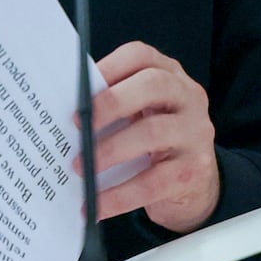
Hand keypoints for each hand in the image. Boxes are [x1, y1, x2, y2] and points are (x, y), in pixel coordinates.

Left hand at [80, 41, 219, 233]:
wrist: (195, 184)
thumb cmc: (155, 140)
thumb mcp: (140, 113)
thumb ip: (113, 104)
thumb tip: (65, 111)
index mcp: (169, 75)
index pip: (142, 57)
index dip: (110, 66)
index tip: (79, 86)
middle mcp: (188, 98)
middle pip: (153, 85)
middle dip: (112, 102)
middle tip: (78, 123)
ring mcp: (195, 133)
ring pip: (152, 133)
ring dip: (109, 150)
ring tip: (80, 166)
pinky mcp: (193, 171)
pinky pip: (153, 182)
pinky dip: (119, 195)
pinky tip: (96, 204)